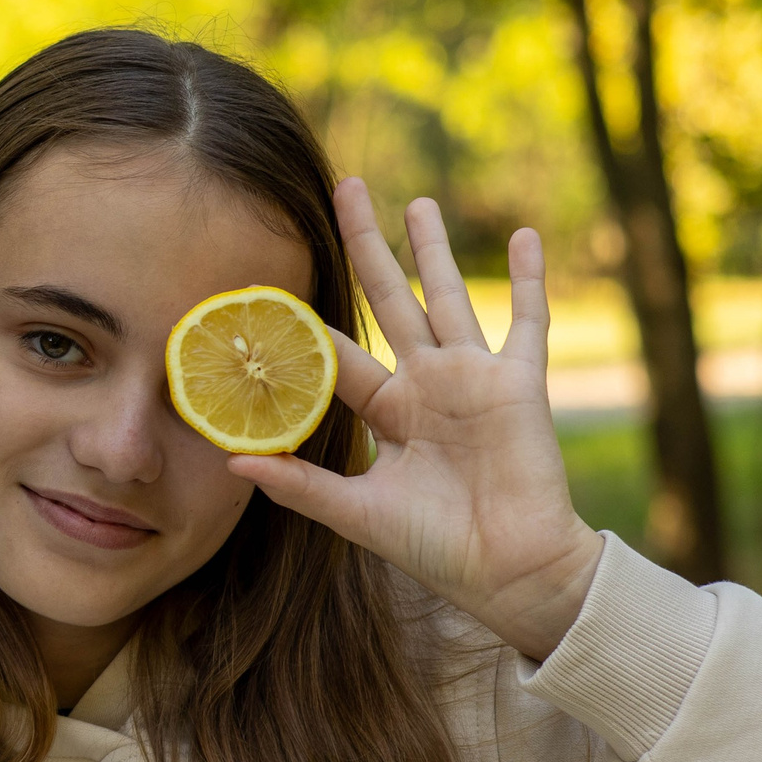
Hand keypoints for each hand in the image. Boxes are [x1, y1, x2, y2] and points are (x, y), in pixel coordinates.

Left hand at [227, 179, 603, 659]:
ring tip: (415, 201)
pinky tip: (525, 235)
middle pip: (388, 299)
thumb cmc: (436, 549)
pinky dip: (529, 281)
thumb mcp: (358, 515)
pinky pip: (526, 322)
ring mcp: (473, 379)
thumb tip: (231, 461)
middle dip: (366, 246)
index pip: (337, 354)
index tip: (268, 284)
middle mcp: (426, 384)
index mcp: (387, 412)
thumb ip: (301, 486)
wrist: (509, 572)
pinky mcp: (519, 384)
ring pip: (448, 295)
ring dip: (433, 248)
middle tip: (344, 189)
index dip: (306, 324)